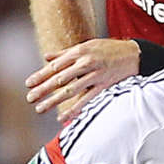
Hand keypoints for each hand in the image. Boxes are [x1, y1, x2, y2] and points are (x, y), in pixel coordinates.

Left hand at [25, 38, 139, 121]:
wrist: (134, 54)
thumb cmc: (109, 49)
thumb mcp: (87, 45)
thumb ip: (66, 53)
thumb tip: (47, 57)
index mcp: (80, 52)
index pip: (56, 66)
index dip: (41, 75)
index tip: (28, 84)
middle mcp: (86, 63)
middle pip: (60, 79)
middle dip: (43, 89)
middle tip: (30, 98)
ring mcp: (95, 75)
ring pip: (70, 90)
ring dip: (53, 101)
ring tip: (40, 108)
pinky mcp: (104, 86)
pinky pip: (86, 100)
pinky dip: (74, 110)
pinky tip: (62, 117)